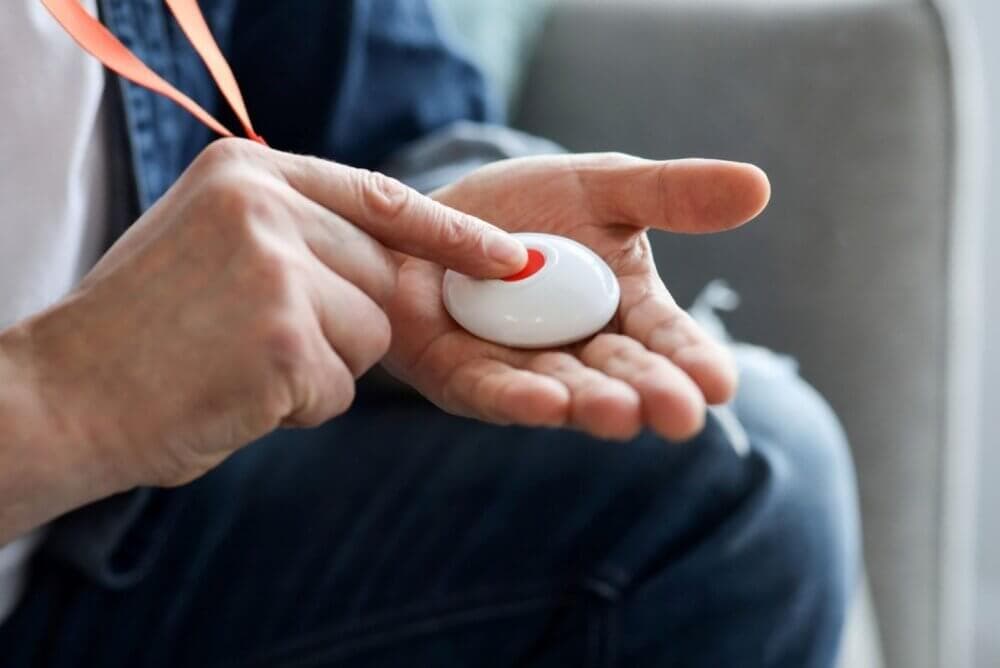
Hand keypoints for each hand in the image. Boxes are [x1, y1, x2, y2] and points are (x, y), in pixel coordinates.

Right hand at [0, 138, 526, 515]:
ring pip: (369, 336)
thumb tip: (397, 267)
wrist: (62, 397)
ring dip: (321, 368)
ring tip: (239, 364)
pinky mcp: (283, 338)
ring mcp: (275, 269)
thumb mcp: (212, 245)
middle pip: (379, 277)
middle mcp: (264, 206)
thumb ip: (298, 237)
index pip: (380, 195)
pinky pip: (340, 387)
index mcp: (246, 173)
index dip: (448, 233)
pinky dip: (299, 406)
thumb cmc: (142, 333)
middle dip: (342, 324)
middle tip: (254, 339)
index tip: (509, 258)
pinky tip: (236, 393)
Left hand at [383, 154, 769, 441]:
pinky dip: (518, 398)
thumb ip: (670, 194)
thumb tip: (759, 187)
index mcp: (624, 310)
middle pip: (621, 374)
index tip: (721, 385)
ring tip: (620, 414)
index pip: (666, 338)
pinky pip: (492, 390)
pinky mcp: (464, 378)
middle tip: (680, 414)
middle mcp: (580, 349)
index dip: (692, 360)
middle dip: (649, 394)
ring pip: (563, 390)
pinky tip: (548, 403)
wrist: (434, 215)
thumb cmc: (527, 207)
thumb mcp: (603, 189)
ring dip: (591, 403)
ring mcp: (522, 368)